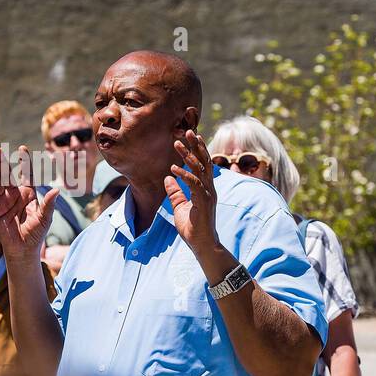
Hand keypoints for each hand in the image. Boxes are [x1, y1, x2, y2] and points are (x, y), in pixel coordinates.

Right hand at [0, 144, 57, 264]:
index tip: (22, 149)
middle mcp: (15, 194)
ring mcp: (4, 202)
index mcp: (28, 193)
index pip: (26, 174)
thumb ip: (48, 204)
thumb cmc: (36, 233)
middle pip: (7, 175)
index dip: (24, 162)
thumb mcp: (44, 218)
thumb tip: (57, 190)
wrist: (24, 249)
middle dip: (2, 163)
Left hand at [166, 130, 218, 254]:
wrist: (201, 244)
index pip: (203, 164)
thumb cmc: (193, 227)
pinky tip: (173, 169)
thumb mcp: (180, 207)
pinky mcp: (203, 202)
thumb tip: (167, 178)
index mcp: (205, 188)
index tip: (190, 137)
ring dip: (189, 155)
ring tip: (177, 144)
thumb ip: (175, 192)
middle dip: (196, 145)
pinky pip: (194, 184)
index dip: (197, 149)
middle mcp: (209, 188)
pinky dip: (183, 175)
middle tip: (188, 131)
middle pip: (204, 161)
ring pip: (200, 169)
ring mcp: (208, 194)